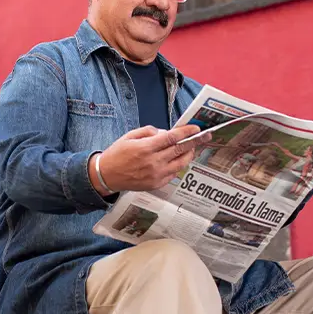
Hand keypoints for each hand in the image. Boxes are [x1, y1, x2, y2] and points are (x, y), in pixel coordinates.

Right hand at [92, 125, 206, 192]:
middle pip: (180, 150)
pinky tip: (177, 159)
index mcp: (146, 148)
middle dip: (195, 142)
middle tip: (206, 136)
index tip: (197, 129)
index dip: (186, 133)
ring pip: (181, 163)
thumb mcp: (130, 136)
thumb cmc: (117, 153)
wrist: (106, 176)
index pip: (172, 138)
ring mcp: (156, 175)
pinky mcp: (156, 184)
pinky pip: (173, 173)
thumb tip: (166, 133)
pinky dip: (177, 165)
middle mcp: (153, 162)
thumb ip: (150, 132)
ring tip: (192, 148)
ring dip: (189, 154)